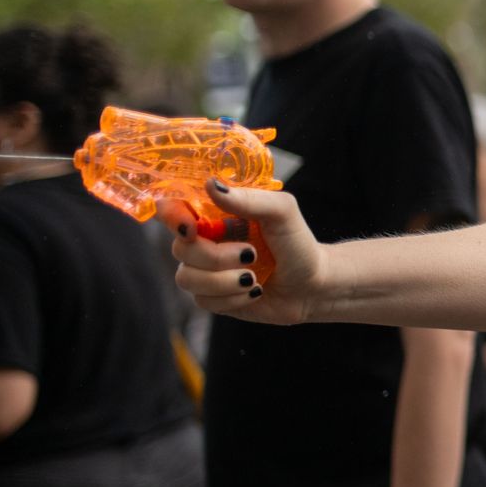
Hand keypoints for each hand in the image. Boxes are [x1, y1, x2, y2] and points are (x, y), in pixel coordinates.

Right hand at [162, 181, 322, 325]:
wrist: (314, 285)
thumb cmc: (298, 243)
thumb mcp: (282, 212)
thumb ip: (249, 198)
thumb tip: (211, 185)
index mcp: (214, 214)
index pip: (172, 208)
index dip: (171, 216)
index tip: (190, 227)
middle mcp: (204, 240)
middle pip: (179, 248)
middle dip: (215, 256)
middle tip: (251, 255)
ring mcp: (205, 270)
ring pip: (186, 278)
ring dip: (225, 280)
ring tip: (254, 277)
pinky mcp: (211, 297)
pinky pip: (203, 301)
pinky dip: (233, 298)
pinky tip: (255, 291)